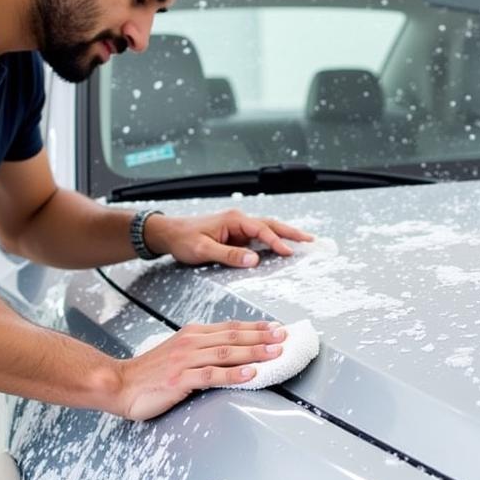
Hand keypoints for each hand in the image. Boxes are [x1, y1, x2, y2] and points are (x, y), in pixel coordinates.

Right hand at [115, 321, 286, 420]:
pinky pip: (212, 375)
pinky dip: (234, 374)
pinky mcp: (180, 379)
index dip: (256, 327)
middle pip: (233, 336)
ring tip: (276, 352)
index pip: (230, 328)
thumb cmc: (150, 372)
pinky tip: (251, 373)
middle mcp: (192, 342)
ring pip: (227, 353)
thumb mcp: (179, 353)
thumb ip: (203, 350)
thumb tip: (231, 351)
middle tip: (285, 336)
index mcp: (192, 334)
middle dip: (262, 336)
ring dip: (255, 352)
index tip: (278, 328)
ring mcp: (186, 360)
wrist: (119, 383)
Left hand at [143, 209, 313, 268]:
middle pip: (271, 224)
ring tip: (304, 241)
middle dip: (292, 232)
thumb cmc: (183, 239)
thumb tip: (254, 260)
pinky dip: (273, 241)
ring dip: (285, 235)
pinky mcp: (236, 236)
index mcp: (233, 220)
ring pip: (267, 229)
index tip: (289, 252)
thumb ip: (229, 255)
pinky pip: (259, 237)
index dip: (276, 241)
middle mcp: (239, 221)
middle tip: (310, 240)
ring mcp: (238, 228)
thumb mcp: (203, 250)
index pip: (261, 230)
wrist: (168, 233)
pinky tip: (283, 247)